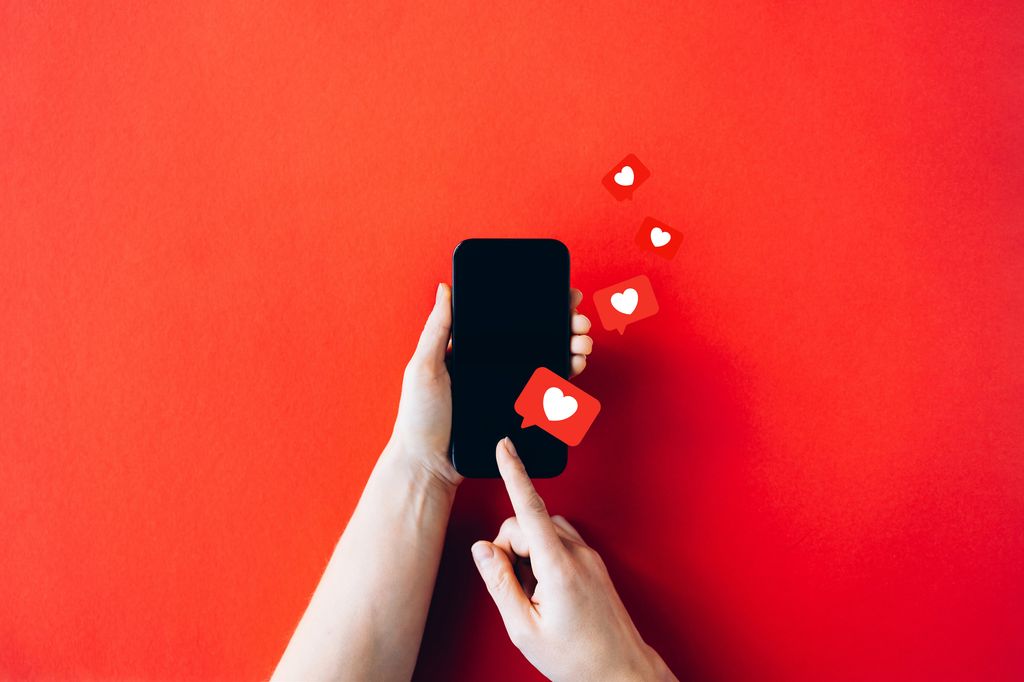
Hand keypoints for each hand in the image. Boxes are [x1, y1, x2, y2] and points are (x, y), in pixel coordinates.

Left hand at [389, 285, 593, 491]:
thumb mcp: (424, 367)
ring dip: (570, 348)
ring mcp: (506, 387)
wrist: (431, 464)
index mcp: (472, 349)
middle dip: (564, 326)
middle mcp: (492, 365)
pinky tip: (573, 367)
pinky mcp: (516, 410)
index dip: (538, 306)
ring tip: (581, 345)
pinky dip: (564, 378)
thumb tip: (445, 288)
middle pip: (536, 338)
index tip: (562, 297)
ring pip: (546, 361)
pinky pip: (546, 391)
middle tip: (579, 323)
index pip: (510, 320)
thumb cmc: (419, 416)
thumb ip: (437, 329)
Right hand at [471, 438, 676, 681]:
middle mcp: (577, 553)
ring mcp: (589, 556)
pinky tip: (546, 591)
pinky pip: (559, 543)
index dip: (514, 473)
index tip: (505, 446)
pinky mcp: (593, 563)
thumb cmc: (577, 658)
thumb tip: (483, 549)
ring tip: (534, 595)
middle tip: (514, 590)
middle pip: (527, 525)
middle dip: (509, 549)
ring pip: (542, 532)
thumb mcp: (524, 628)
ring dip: (527, 554)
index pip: (529, 508)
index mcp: (558, 566)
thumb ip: (498, 583)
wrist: (621, 672)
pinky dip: (544, 559)